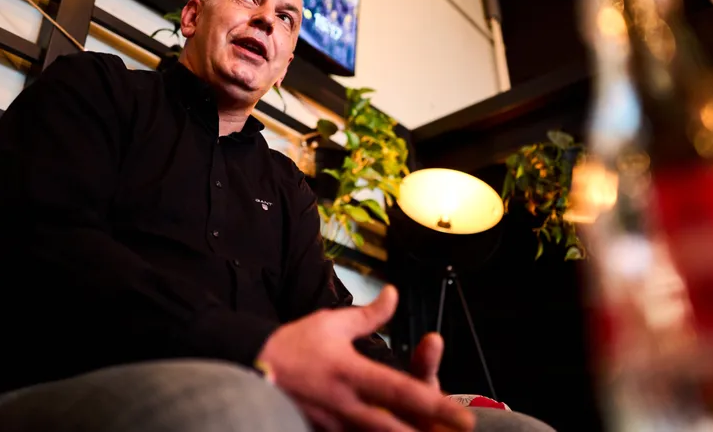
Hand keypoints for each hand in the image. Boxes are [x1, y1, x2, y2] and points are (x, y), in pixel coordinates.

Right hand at [257, 286, 474, 431]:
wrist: (249, 367)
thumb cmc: (293, 345)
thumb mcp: (332, 323)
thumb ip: (369, 315)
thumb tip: (395, 294)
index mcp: (351, 372)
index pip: (400, 391)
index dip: (435, 405)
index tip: (462, 416)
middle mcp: (346, 403)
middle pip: (394, 428)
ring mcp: (333, 423)